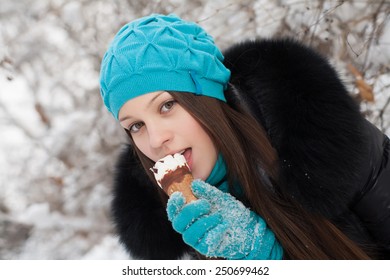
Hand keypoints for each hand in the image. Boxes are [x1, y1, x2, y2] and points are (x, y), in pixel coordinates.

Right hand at [166, 179, 282, 258]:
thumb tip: (194, 183)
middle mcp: (190, 228)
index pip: (174, 212)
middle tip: (206, 204)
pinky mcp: (208, 249)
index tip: (180, 195)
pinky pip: (205, 243)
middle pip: (178, 224)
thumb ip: (207, 191)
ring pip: (189, 235)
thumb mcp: (219, 198)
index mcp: (190, 215)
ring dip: (204, 222)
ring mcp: (198, 240)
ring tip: (219, 215)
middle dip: (190, 212)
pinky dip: (215, 232)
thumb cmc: (230, 212)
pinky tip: (225, 225)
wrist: (249, 228)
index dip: (173, 205)